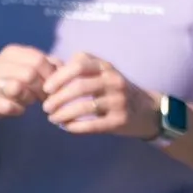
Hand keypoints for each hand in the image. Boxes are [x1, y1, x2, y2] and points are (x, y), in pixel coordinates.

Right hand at [0, 45, 55, 119]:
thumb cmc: (16, 81)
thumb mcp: (30, 67)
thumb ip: (47, 64)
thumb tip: (62, 68)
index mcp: (11, 52)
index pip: (38, 59)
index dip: (51, 75)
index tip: (54, 85)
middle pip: (30, 74)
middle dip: (42, 88)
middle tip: (45, 97)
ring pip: (17, 88)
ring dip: (29, 98)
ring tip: (29, 100)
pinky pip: (10, 106)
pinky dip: (18, 110)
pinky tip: (17, 108)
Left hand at [41, 52, 157, 136]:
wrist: (146, 110)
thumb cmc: (113, 89)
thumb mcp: (101, 72)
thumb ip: (79, 68)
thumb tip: (49, 74)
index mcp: (105, 67)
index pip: (79, 65)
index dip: (59, 77)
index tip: (46, 88)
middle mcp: (114, 81)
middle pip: (79, 87)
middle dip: (57, 98)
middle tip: (45, 107)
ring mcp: (119, 101)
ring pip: (85, 107)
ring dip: (63, 114)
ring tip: (53, 118)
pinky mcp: (120, 120)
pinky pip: (93, 125)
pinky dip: (75, 127)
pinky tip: (66, 127)